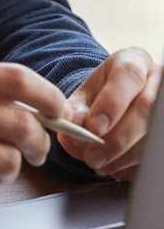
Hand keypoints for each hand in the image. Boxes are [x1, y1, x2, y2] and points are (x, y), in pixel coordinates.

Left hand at [57, 46, 160, 180]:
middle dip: (117, 138)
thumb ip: (76, 110)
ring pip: (154, 134)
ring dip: (125, 157)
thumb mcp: (85, 96)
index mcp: (134, 61)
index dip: (112, 103)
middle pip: (147, 108)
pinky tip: (116, 168)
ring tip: (100, 165)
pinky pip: (156, 155)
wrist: (119, 101)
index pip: (128, 74)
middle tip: (92, 157)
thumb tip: (74, 127)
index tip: (93, 128)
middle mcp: (157, 80)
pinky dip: (133, 166)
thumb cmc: (102, 96)